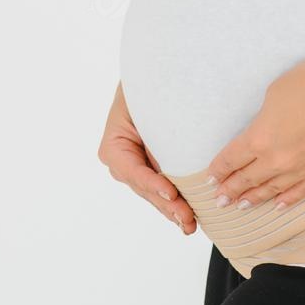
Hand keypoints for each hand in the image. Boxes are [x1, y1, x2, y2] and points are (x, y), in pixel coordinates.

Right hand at [97, 82, 194, 233]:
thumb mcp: (148, 103)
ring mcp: (139, 170)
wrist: (157, 80)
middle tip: (186, 217)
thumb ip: (156, 123)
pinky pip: (164, 191)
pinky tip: (188, 218)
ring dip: (173, 211)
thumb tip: (177, 143)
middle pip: (146, 188)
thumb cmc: (149, 88)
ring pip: (156, 195)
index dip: (152, 183)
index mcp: (114, 146)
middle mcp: (123, 163)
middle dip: (167, 205)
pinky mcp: (155, 172)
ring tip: (189, 223)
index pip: (134, 170)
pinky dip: (176, 204)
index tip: (171, 193)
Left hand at [201, 53, 304, 211]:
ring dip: (252, 198)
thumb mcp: (277, 91)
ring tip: (240, 206)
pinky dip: (285, 201)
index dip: (219, 168)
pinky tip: (276, 206)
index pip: (232, 158)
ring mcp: (300, 170)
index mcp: (260, 136)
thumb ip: (263, 117)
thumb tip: (262, 129)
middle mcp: (277, 159)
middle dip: (230, 189)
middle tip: (218, 199)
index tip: (211, 176)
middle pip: (247, 179)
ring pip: (270, 190)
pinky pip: (297, 193)